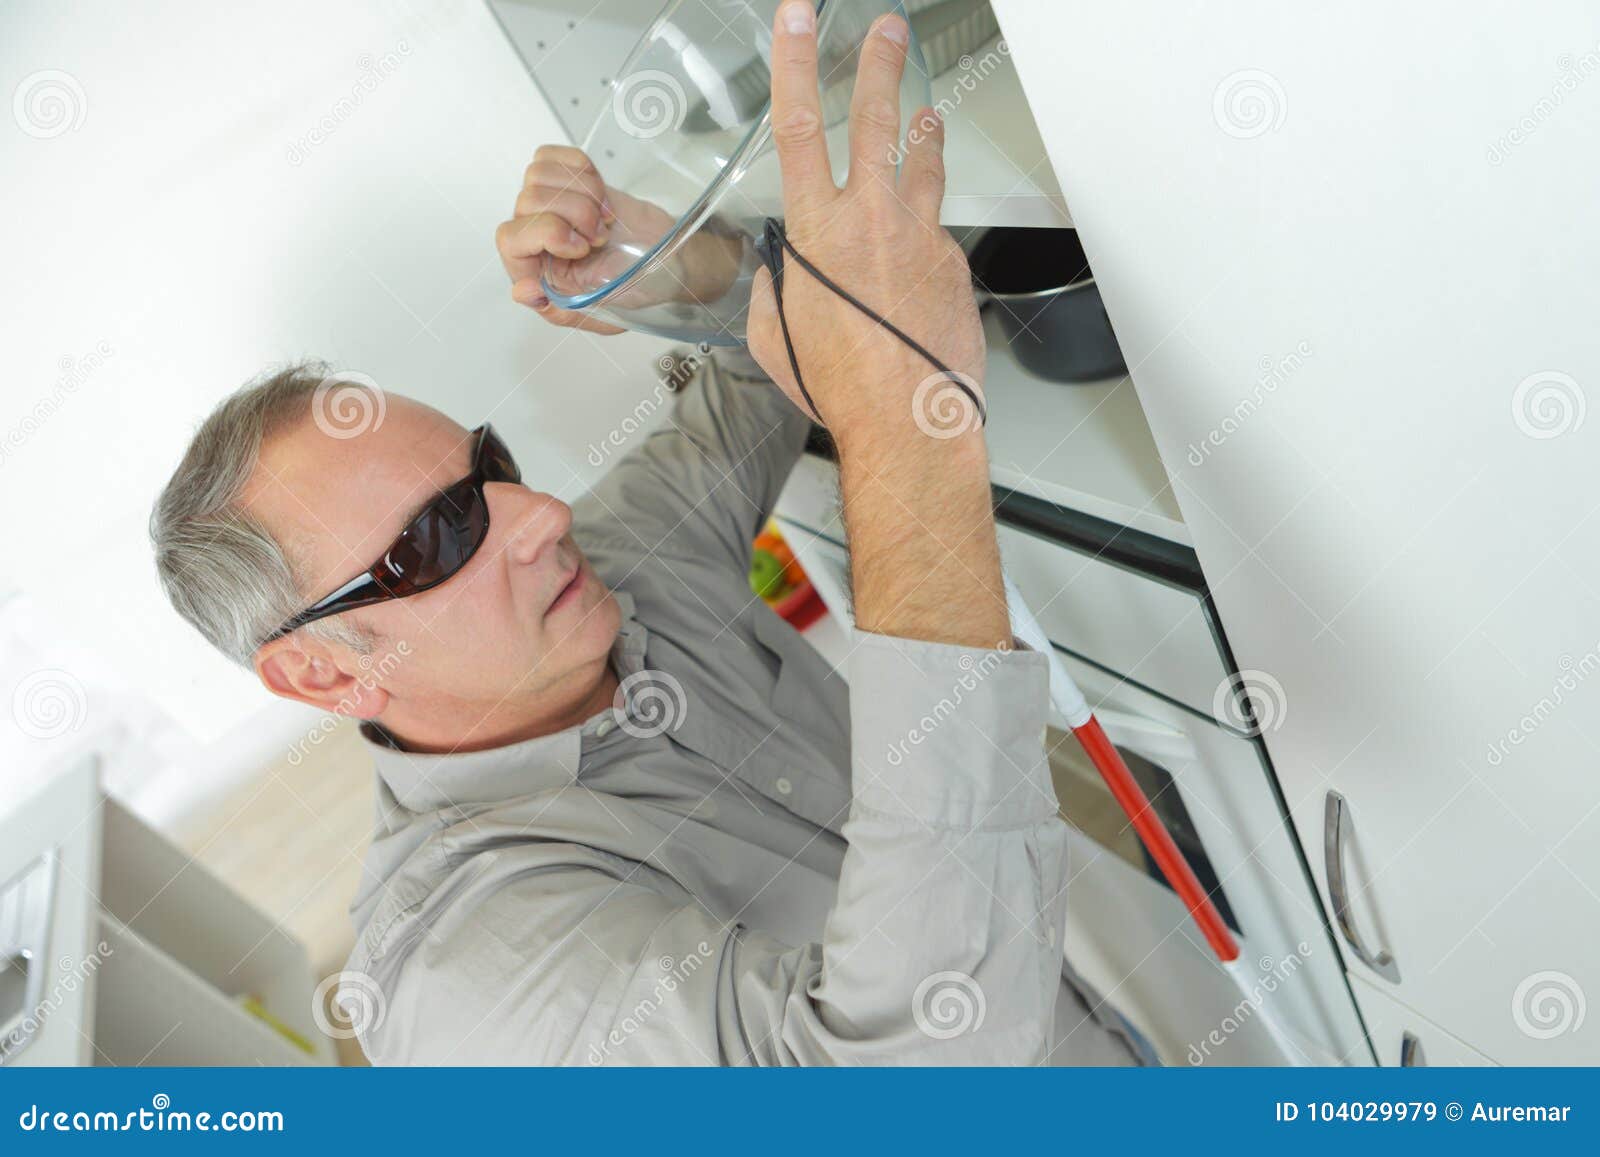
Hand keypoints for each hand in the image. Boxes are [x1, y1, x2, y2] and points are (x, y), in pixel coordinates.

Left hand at [495, 144, 635, 333]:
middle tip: (602, 236)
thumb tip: (523, 291)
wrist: (665, 264)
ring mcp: (547, 207)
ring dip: (582, 191)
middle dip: (576, 213)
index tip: (582, 247)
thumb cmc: (633, 288)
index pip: (510, 239)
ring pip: (537, 175)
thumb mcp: (601, 313)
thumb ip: (559, 309)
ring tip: (603, 218)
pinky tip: (600, 196)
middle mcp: (533, 237)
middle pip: (528, 200)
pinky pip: (550, 157)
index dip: (547, 233)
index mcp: (535, 273)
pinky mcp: (563, 182)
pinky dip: (582, 169)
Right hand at [746, 3, 985, 454]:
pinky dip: (924, 238)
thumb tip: (785, 275)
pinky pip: (934, 236)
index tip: (796, 21)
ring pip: (923, 165)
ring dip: (924, 134)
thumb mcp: (775, 338)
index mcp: (818, 233)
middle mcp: (873, 221)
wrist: (909, 421)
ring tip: (928, 113)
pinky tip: (919, 262)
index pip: (800, 128)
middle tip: (888, 31)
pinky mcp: (953, 263)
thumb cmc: (842, 388)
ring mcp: (920, 237)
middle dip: (881, 66)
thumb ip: (776, 292)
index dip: (795, 65)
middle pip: (878, 121)